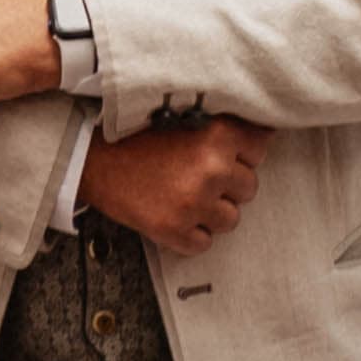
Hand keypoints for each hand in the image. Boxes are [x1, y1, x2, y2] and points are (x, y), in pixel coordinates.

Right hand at [82, 118, 270, 250]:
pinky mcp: (174, 230)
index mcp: (218, 135)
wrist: (90, 158)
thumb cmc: (136, 136)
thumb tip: (269, 130)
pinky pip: (203, 243)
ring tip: (183, 195)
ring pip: (230, 219)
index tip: (220, 153)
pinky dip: (190, 235)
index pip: (260, 149)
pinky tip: (172, 214)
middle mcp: (212, 169)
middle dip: (228, 185)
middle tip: (196, 174)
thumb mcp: (186, 116)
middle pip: (249, 188)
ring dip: (212, 212)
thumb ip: (225, 125)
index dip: (240, 153)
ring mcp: (194, 202)